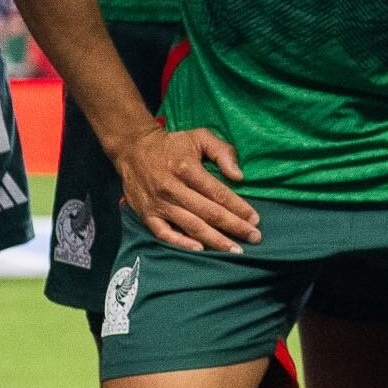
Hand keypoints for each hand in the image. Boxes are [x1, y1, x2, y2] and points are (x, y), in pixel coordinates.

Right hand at [119, 123, 258, 250]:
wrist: (133, 149)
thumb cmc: (172, 144)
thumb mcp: (199, 137)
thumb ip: (222, 152)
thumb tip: (238, 176)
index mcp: (187, 168)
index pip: (218, 193)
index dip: (239, 208)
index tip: (255, 219)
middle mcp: (172, 188)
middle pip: (208, 213)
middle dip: (234, 227)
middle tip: (254, 238)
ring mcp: (159, 204)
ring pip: (191, 226)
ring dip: (215, 241)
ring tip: (235, 250)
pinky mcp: (147, 215)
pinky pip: (165, 234)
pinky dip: (182, 243)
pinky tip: (200, 250)